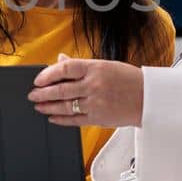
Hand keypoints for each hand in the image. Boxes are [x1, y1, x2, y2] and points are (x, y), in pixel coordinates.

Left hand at [29, 54, 143, 128]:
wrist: (149, 98)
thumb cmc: (129, 80)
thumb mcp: (106, 66)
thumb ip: (81, 65)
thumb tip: (60, 60)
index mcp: (96, 68)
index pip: (65, 69)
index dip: (48, 74)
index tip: (37, 79)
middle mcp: (94, 85)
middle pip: (61, 90)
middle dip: (43, 93)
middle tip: (32, 94)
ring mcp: (96, 103)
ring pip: (65, 106)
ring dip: (48, 106)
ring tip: (38, 106)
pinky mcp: (98, 118)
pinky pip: (74, 120)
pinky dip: (61, 119)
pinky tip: (52, 117)